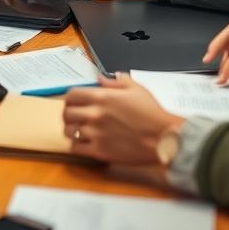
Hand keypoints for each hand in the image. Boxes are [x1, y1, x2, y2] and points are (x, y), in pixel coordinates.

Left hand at [63, 74, 183, 163]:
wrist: (162, 137)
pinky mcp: (99, 151)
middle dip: (69, 114)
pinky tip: (84, 143)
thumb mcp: (136, 89)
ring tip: (79, 130)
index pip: (71, 95)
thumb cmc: (152, 114)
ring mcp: (96, 134)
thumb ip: (116, 81)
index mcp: (102, 97)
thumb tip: (101, 78)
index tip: (74, 102)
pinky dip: (77, 145)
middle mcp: (95, 114)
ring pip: (68, 131)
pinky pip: (75, 148)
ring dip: (72, 130)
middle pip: (66, 113)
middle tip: (75, 116)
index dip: (70, 98)